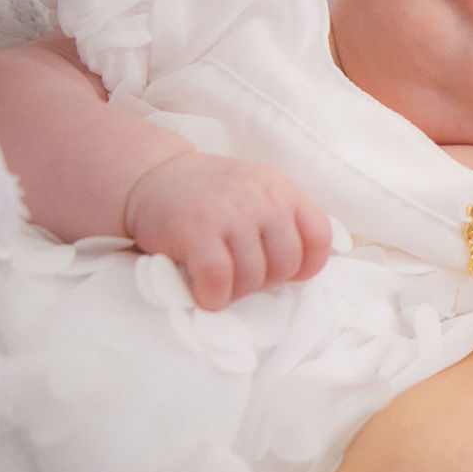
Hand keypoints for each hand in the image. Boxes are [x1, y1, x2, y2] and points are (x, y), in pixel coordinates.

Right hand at [123, 150, 331, 310]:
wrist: (152, 175)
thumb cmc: (210, 195)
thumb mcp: (257, 191)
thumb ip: (283, 219)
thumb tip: (303, 270)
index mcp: (282, 189)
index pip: (319, 237)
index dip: (308, 265)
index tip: (287, 273)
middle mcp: (263, 197)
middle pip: (287, 264)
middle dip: (266, 281)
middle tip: (242, 276)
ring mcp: (231, 212)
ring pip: (254, 276)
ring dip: (237, 291)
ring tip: (222, 283)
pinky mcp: (197, 230)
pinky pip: (219, 278)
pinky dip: (214, 296)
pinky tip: (205, 295)